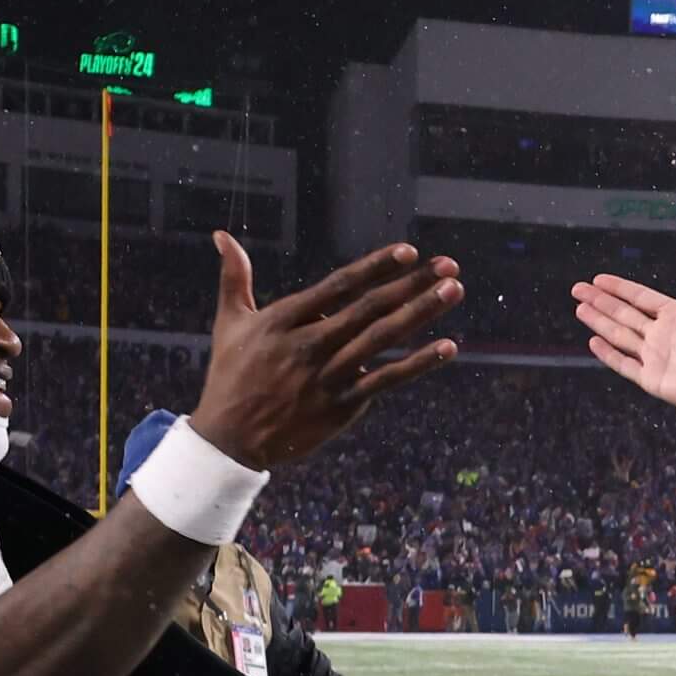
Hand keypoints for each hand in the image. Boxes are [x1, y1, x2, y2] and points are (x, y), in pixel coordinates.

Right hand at [189, 237, 463, 468]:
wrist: (229, 440)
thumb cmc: (231, 376)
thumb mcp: (229, 323)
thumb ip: (234, 277)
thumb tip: (221, 235)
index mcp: (285, 320)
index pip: (339, 286)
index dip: (376, 267)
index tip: (409, 252)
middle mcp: (310, 345)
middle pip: (370, 308)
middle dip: (412, 284)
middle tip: (449, 266)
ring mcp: (328, 377)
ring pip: (383, 339)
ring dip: (421, 312)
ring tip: (453, 291)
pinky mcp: (341, 406)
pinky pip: (386, 381)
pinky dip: (418, 364)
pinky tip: (448, 347)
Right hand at [570, 233, 675, 422]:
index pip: (640, 297)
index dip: (619, 287)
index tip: (599, 279)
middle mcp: (662, 335)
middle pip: (623, 313)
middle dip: (599, 301)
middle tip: (578, 289)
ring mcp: (656, 357)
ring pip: (619, 335)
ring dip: (598, 321)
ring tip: (579, 308)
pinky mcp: (653, 379)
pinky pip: (624, 365)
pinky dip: (608, 354)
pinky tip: (594, 340)